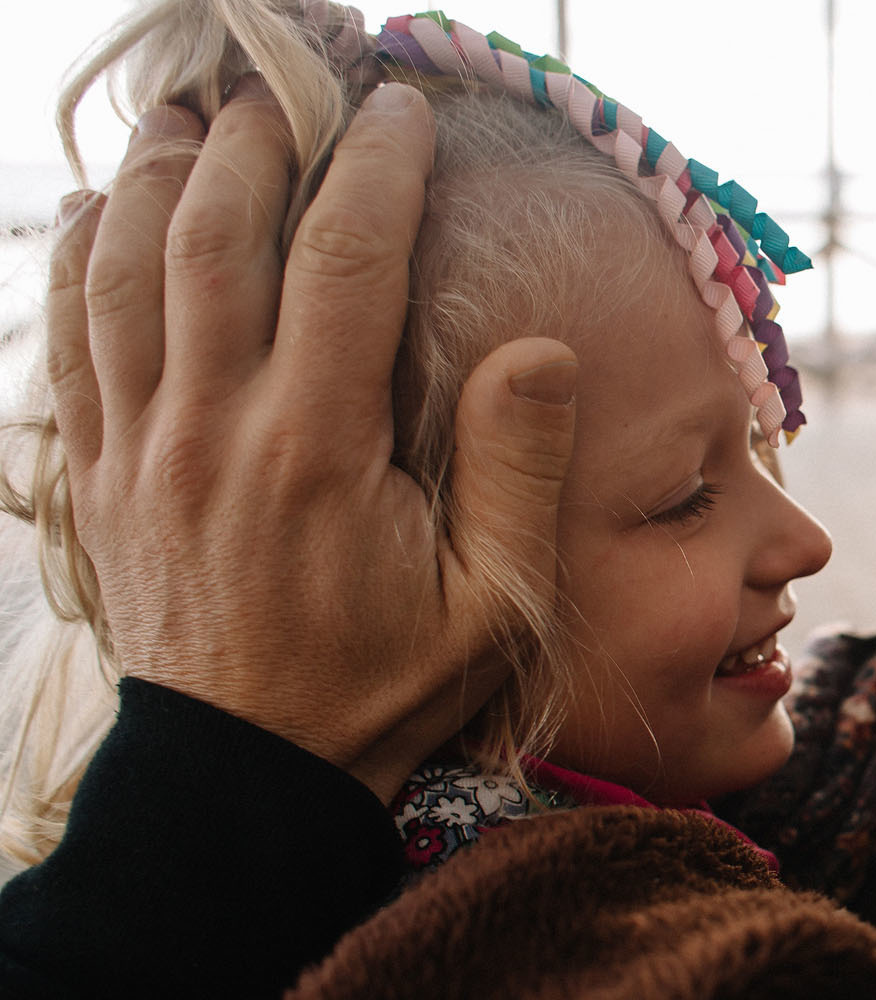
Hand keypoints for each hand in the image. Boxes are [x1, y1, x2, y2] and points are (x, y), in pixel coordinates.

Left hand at [47, 81, 577, 800]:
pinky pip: (68, 339)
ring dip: (154, 173)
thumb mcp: (493, 606)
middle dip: (255, 139)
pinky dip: (79, 258)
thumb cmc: (383, 687)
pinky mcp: (100, 473)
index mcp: (317, 451)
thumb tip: (541, 350)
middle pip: (216, 236)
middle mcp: (214, 429)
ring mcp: (140, 447)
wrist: (248, 776)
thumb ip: (521, 475)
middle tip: (293, 82)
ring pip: (126, 269)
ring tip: (192, 111)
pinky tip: (100, 208)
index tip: (400, 111)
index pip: (344, 263)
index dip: (374, 169)